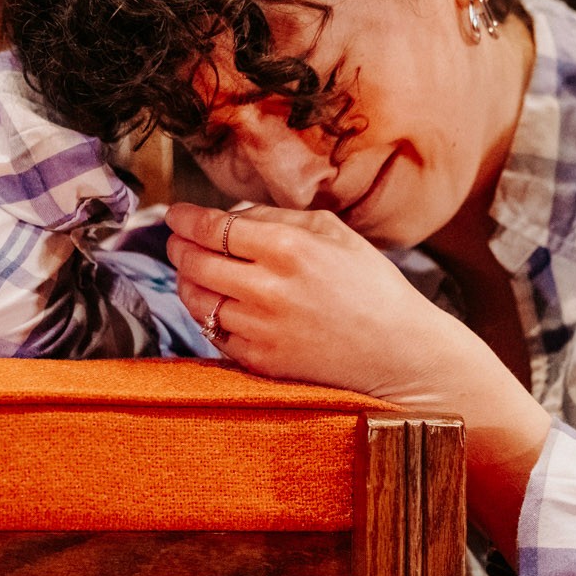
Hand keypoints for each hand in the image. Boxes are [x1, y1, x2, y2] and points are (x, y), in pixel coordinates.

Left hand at [166, 201, 550, 553]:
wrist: (399, 353)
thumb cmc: (372, 287)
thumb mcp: (335, 233)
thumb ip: (280, 217)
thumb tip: (231, 215)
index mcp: (288, 247)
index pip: (213, 227)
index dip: (186, 219)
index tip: (176, 215)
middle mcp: (267, 288)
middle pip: (194, 262)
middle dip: (178, 247)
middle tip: (177, 241)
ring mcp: (260, 329)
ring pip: (196, 300)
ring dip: (187, 282)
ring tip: (192, 272)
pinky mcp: (259, 360)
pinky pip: (213, 333)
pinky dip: (207, 316)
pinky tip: (217, 305)